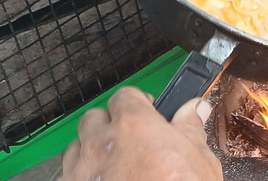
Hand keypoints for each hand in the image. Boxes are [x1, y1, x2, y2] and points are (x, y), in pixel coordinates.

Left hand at [60, 87, 221, 180]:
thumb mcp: (200, 159)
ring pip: (75, 149)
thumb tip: (193, 110)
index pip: (125, 96)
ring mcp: (83, 172)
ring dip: (90, 153)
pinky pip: (67, 178)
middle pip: (93, 119)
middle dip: (108, 126)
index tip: (147, 112)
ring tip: (112, 167)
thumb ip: (190, 128)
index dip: (137, 103)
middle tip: (128, 141)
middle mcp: (102, 143)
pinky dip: (82, 179)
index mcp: (134, 124)